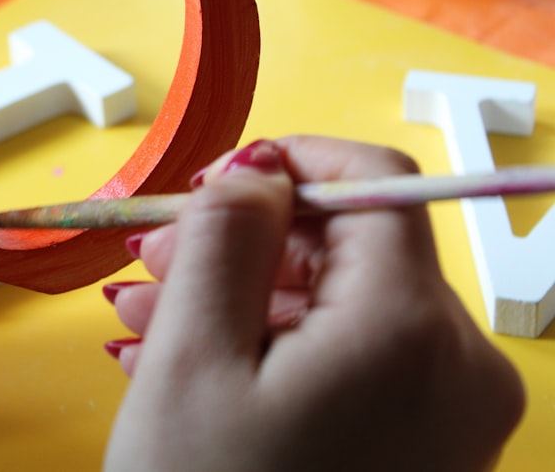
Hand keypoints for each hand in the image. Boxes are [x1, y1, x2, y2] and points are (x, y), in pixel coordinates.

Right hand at [103, 137, 523, 470]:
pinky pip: (345, 360)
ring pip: (337, 305)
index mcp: (410, 331)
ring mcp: (445, 414)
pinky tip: (190, 357)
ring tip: (148, 315)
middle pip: (349, 247)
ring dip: (239, 295)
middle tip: (157, 254)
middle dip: (243, 239)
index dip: (292, 160)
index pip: (375, 184)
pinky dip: (269, 345)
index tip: (223, 174)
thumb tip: (256, 170)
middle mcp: (456, 368)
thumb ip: (227, 236)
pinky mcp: (420, 444)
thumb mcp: (194, 357)